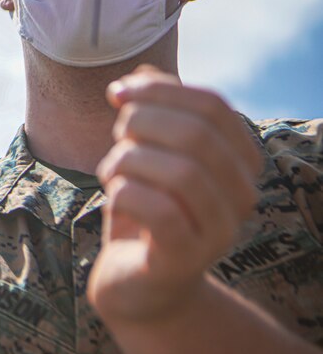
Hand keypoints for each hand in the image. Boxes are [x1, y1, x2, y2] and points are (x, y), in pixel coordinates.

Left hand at [88, 66, 261, 324]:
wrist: (136, 281)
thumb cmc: (143, 206)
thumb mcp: (146, 150)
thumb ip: (152, 109)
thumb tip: (143, 72)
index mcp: (239, 161)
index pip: (214, 106)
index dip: (161, 90)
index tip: (117, 93)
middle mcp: (241, 196)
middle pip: (196, 136)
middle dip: (141, 124)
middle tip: (116, 138)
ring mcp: (218, 232)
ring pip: (179, 172)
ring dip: (128, 161)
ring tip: (112, 172)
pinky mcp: (184, 260)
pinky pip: (158, 211)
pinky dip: (124, 193)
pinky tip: (114, 197)